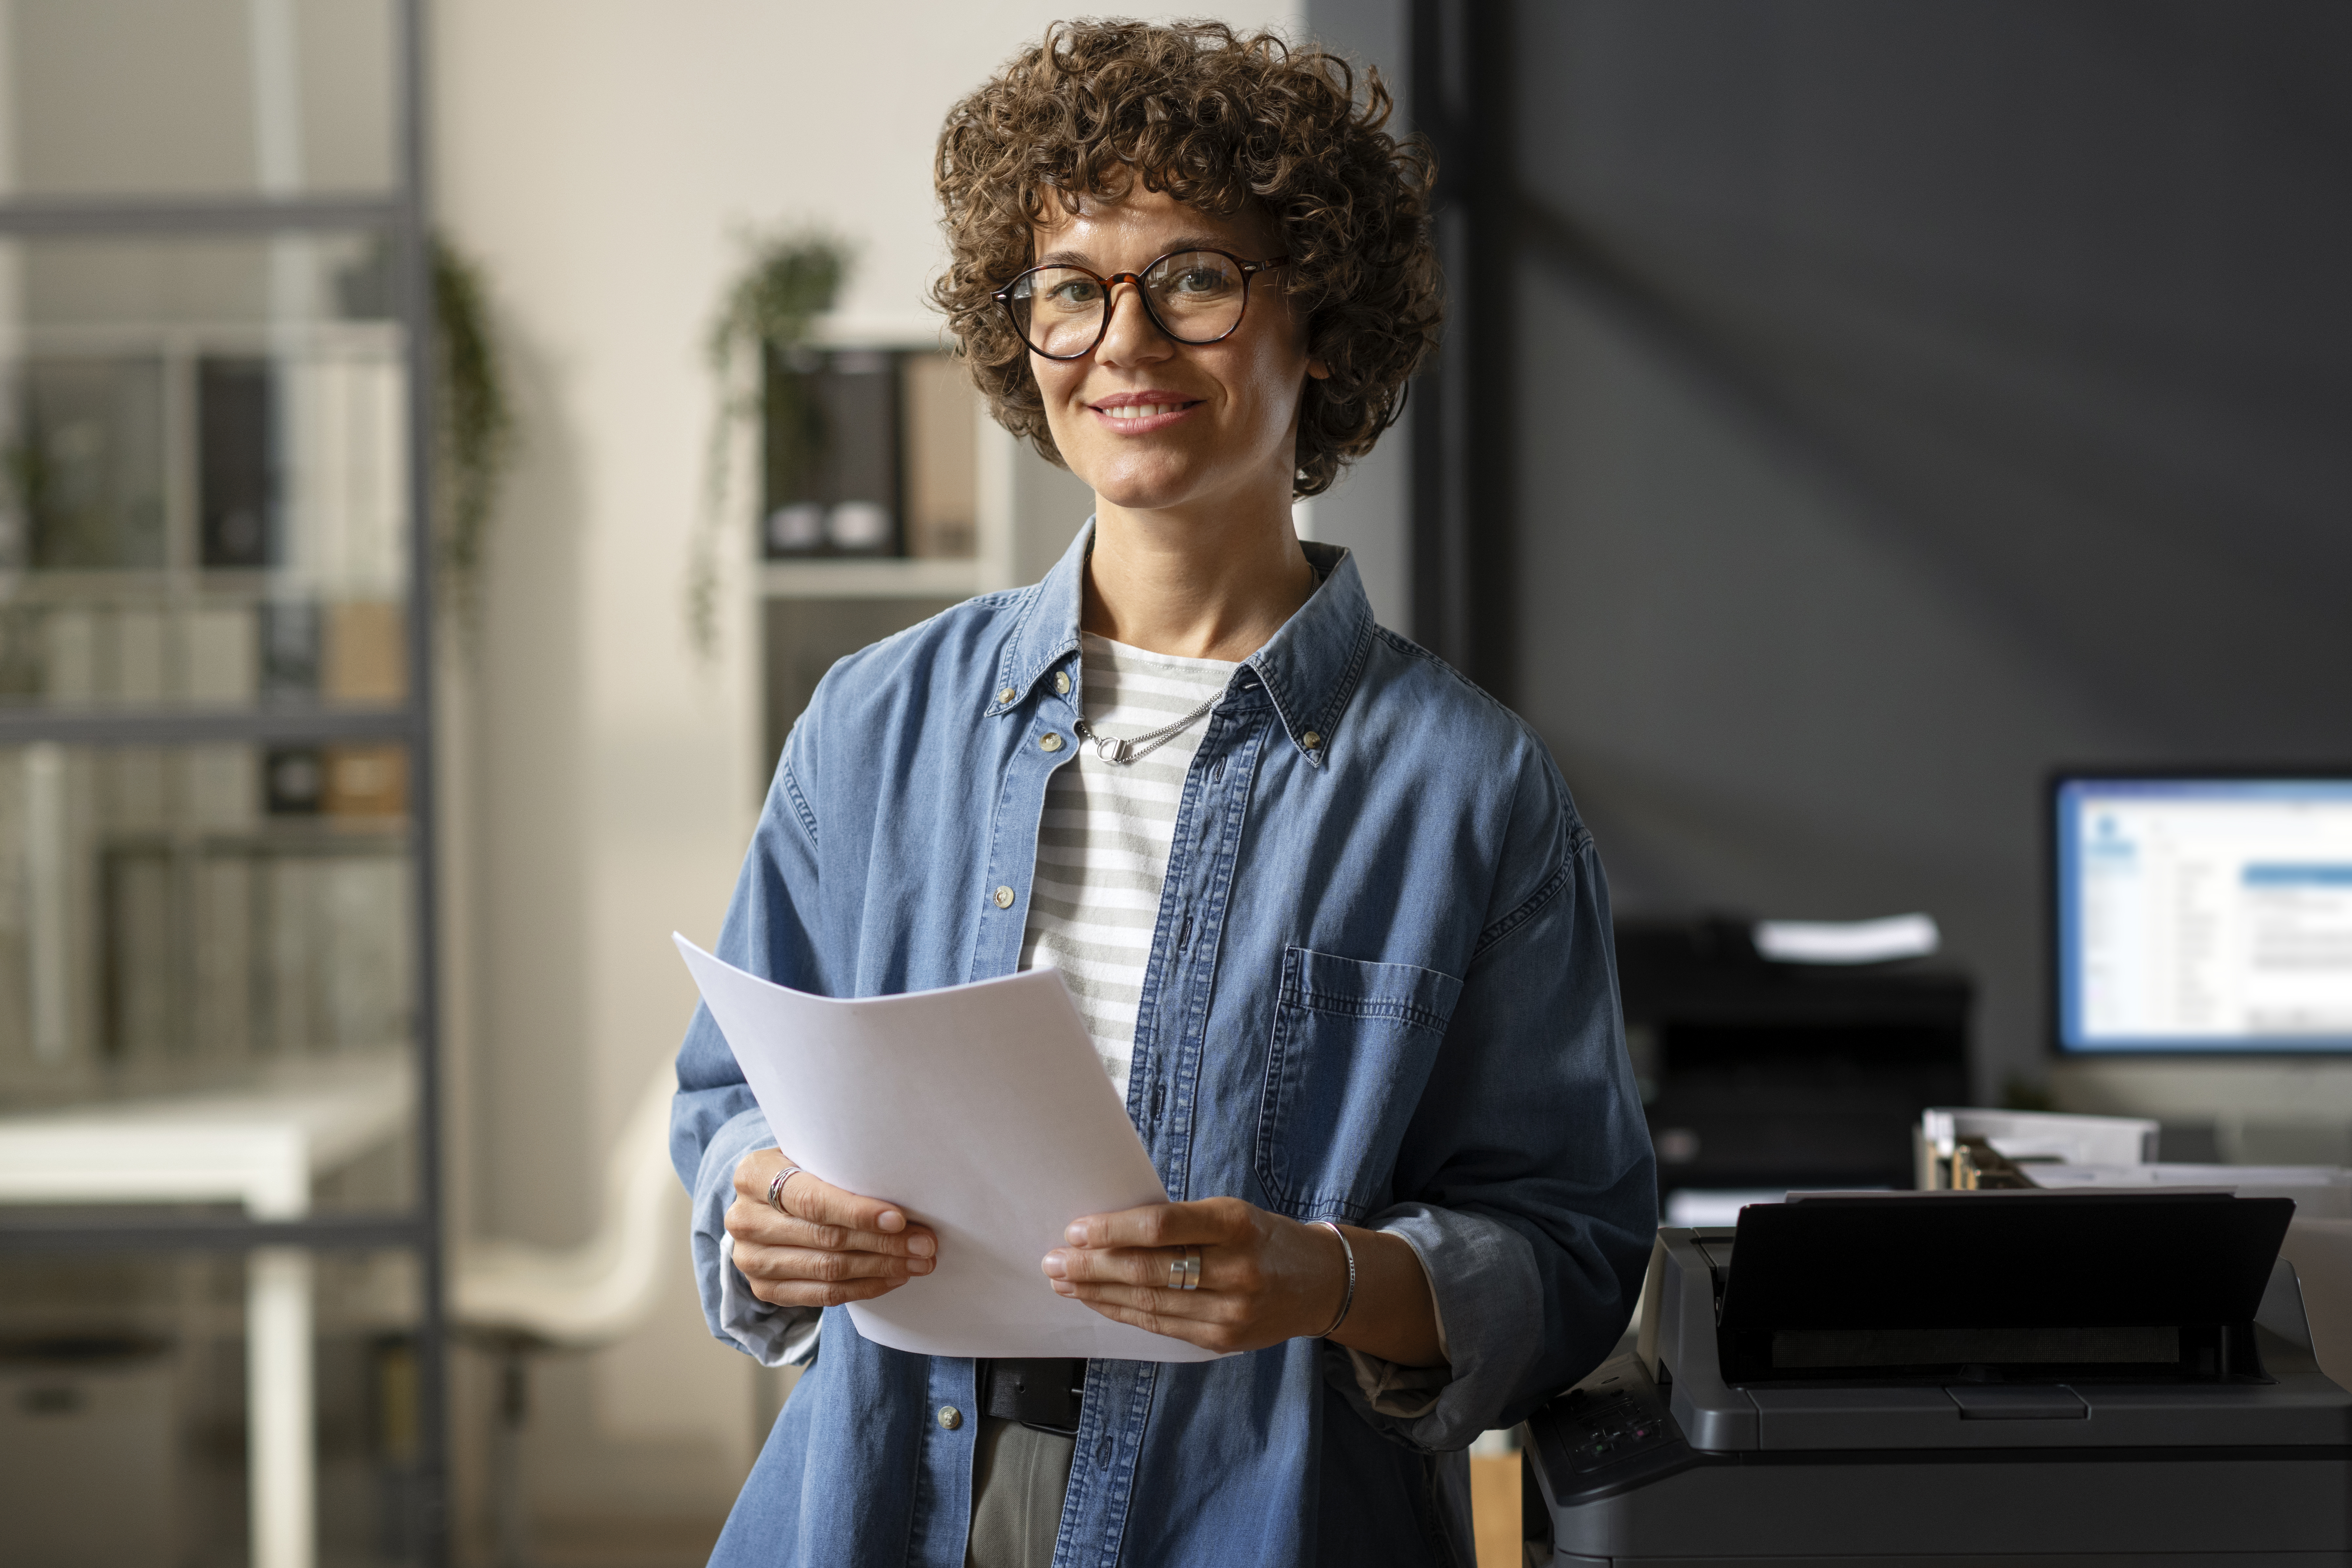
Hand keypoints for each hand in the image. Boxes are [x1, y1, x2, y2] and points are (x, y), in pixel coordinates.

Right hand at [726, 1148, 936, 1308]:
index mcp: (753, 1176)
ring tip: (918, 1262)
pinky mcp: (764, 1289)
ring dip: (881, 1268)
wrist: (764, 1203)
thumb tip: (903, 1187)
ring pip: (828, 1269)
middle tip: (925, 1244)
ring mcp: (751, 1259)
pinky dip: (863, 1287)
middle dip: (884, 1243)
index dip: (858, 1212)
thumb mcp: (809, 1157)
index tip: (899, 1219)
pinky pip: (823, 1295)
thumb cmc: (801, 1173)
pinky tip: (893, 1277)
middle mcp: (744, 1219)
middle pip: (826, 1238)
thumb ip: (839, 1169)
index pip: (812, 1200)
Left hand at [1040, 1197, 1344, 1354]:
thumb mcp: (1231, 1213)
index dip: (1115, 1229)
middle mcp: (1237, 1270)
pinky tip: (1097, 1302)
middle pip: (1149, 1271)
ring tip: (1064, 1281)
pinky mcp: (1223, 1341)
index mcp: (1237, 1225)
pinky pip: (1161, 1326)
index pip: (1164, 1226)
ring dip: (1098, 1293)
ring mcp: (1231, 1312)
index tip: (1076, 1229)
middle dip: (1092, 1266)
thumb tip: (1109, 1229)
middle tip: (1053, 1260)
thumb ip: (1180, 1223)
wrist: (1319, 1283)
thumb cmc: (1263, 1237)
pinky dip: (1123, 1313)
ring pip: (1149, 1303)